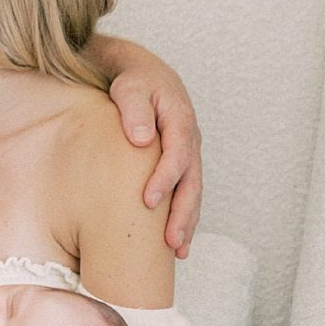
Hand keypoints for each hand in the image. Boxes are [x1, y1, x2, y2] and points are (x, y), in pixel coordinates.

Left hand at [103, 42, 201, 258]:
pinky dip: (184, 216)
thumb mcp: (130, 87)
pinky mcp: (183, 164)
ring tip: (177, 250)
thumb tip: (140, 139)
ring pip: (193, 192)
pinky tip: (177, 242)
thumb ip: (134, 109)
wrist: (147, 75)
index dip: (165, 179)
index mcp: (180, 121)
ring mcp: (189, 154)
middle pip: (192, 182)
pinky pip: (187, 193)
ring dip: (187, 221)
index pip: (177, 155)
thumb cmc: (135, 82)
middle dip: (182, 213)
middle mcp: (190, 141)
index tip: (148, 201)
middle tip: (170, 242)